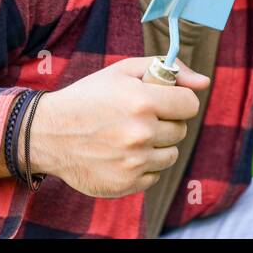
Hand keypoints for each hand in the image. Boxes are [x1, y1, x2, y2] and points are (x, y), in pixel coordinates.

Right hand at [28, 57, 210, 198]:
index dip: (178, 101)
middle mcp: (141, 134)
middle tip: (138, 117)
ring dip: (156, 145)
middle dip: (165, 122)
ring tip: (129, 135)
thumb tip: (204, 82)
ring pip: (170, 154)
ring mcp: (134, 162)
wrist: (48, 133)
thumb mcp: (124, 71)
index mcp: (143, 101)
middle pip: (180, 130)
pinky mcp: (126, 183)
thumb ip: (168, 69)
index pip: (190, 105)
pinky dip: (142, 166)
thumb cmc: (89, 96)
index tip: (163, 101)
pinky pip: (154, 175)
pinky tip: (120, 153)